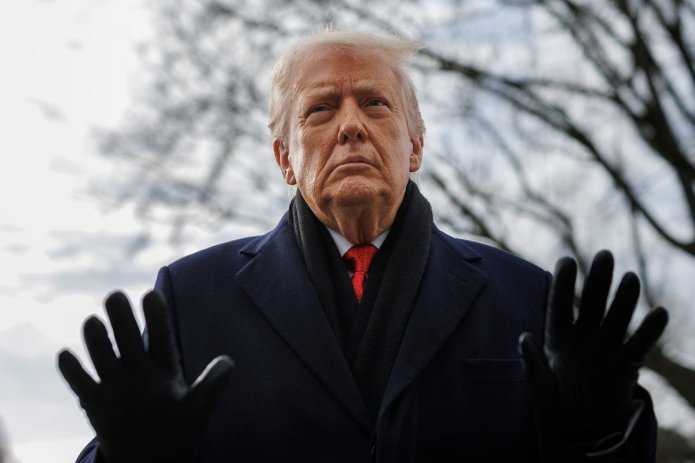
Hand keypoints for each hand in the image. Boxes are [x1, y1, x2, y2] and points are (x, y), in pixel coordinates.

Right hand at [57, 290, 233, 462]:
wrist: (155, 457)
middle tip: (115, 295)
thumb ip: (211, 386)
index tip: (151, 295)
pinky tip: (66, 355)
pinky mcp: (97, 403)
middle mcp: (138, 368)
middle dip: (122, 319)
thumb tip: (229, 362)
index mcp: (164, 364)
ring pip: (104, 356)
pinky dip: (73, 371)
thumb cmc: (179, 428)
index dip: (156, 317)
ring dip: (97, 340)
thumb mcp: (199, 408)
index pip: (160, 335)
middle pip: (128, 339)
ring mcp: (116, 384)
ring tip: (93, 321)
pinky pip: (83, 384)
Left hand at [519, 250, 667, 442]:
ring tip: (630, 277)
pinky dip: (650, 331)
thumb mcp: (540, 386)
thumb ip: (532, 363)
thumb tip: (524, 337)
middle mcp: (584, 336)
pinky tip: (659, 313)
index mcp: (558, 337)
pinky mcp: (626, 364)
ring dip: (624, 299)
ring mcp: (606, 347)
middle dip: (598, 280)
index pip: (561, 305)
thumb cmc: (554, 401)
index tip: (567, 261)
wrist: (580, 424)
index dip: (564, 284)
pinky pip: (639, 344)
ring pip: (617, 318)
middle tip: (605, 255)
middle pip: (592, 303)